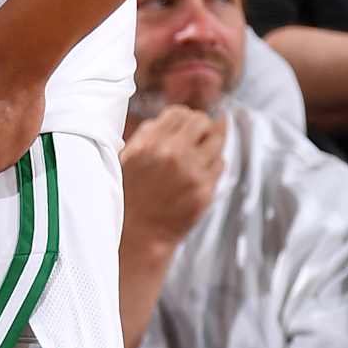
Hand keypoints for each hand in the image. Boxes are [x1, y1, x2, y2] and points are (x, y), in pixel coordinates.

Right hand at [120, 105, 226, 245]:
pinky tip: (199, 172)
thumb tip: (175, 117)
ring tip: (199, 154)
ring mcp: (192, 173)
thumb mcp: (127, 157)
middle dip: (201, 126)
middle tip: (197, 135)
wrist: (138, 234)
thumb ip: (149, 133)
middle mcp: (172, 155)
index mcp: (150, 144)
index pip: (180, 113)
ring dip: (210, 144)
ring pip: (217, 141)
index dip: (183, 117)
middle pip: (202, 122)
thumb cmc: (130, 196)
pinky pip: (220, 165)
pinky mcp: (205, 191)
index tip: (184, 124)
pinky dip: (212, 165)